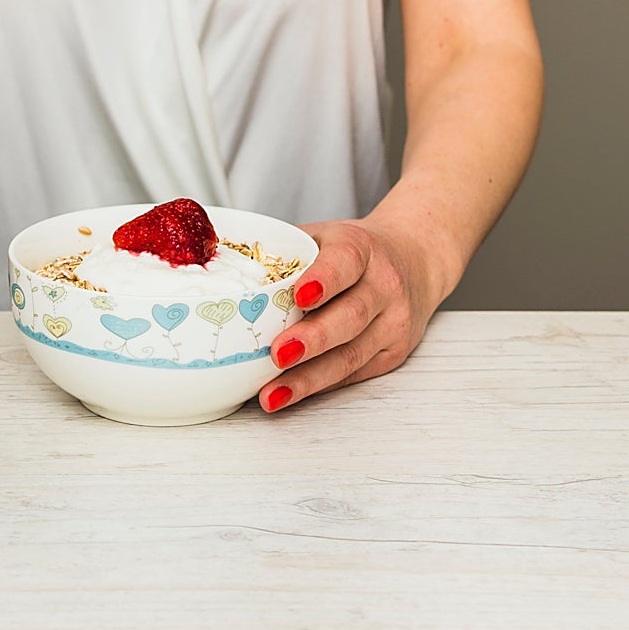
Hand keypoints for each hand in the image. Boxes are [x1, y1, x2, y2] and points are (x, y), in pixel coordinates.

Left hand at [259, 219, 442, 411]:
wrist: (415, 258)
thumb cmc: (354, 251)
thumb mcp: (324, 235)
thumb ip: (282, 248)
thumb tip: (212, 255)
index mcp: (361, 248)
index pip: (345, 263)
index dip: (324, 279)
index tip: (298, 296)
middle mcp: (384, 285)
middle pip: (350, 317)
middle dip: (312, 339)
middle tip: (276, 353)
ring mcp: (393, 323)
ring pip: (351, 355)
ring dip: (310, 378)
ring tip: (273, 393)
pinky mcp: (393, 353)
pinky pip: (353, 373)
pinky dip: (319, 386)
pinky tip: (290, 394)